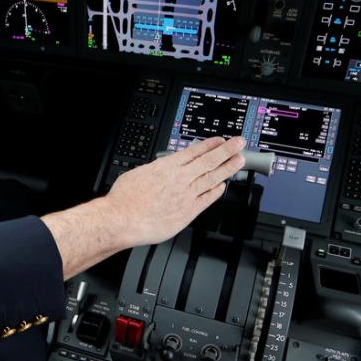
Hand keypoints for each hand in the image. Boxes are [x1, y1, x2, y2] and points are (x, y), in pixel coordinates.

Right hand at [105, 136, 245, 246]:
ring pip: (212, 179)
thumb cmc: (125, 199)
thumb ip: (156, 170)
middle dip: (226, 151)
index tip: (221, 140)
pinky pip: (207, 200)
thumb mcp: (139, 173)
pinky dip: (216, 192)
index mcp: (167, 166)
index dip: (211, 145)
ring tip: (239, 161)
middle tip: (238, 144)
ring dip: (227, 169)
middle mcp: (180, 179)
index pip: (195, 152)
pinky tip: (223, 186)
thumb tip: (161, 169)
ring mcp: (186, 196)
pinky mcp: (187, 213)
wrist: (121, 219)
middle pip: (209, 162)